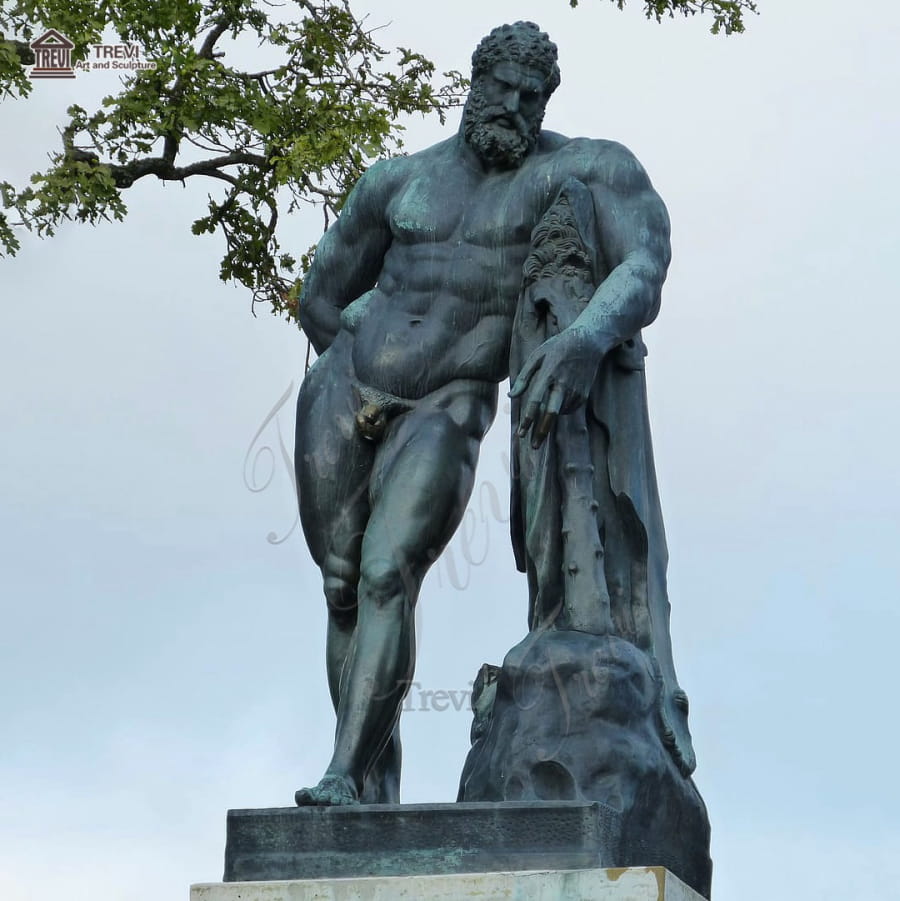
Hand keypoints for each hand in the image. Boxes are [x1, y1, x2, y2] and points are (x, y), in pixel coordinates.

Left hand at [509, 328, 602, 447]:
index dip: (528, 420)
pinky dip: (560, 411)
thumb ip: (523, 377)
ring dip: (549, 421)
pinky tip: (556, 405)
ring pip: (559, 413)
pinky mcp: (583, 394)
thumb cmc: (557, 347)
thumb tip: (511, 396)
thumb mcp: (537, 356)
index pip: (535, 401)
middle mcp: (562, 384)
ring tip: (541, 425)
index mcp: (548, 374)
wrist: (589, 342)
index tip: (521, 434)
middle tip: (534, 447)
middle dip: (542, 432)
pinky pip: (568, 409)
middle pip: (551, 414)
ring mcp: (575, 390)